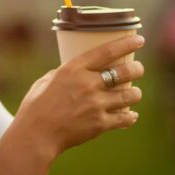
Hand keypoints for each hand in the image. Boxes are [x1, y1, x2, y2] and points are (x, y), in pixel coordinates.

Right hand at [11, 34, 144, 159]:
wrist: (36, 135)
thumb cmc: (36, 106)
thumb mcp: (47, 80)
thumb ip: (63, 73)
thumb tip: (75, 72)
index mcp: (74, 69)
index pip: (107, 51)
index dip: (126, 44)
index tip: (139, 40)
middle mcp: (88, 84)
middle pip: (124, 72)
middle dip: (137, 69)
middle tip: (138, 68)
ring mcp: (96, 104)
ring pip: (129, 96)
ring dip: (135, 94)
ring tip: (135, 93)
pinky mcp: (100, 124)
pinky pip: (124, 119)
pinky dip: (130, 117)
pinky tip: (131, 115)